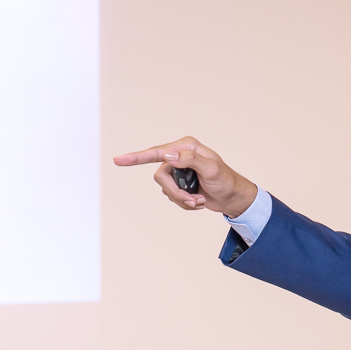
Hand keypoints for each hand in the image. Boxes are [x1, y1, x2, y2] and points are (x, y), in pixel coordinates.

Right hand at [113, 136, 258, 218]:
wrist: (232, 198)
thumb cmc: (225, 180)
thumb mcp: (211, 169)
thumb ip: (190, 159)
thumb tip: (168, 155)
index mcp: (186, 146)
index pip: (157, 152)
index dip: (136, 157)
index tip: (118, 160)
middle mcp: (179, 156)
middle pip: (160, 177)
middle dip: (175, 192)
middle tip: (192, 200)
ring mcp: (178, 170)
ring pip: (165, 189)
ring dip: (181, 199)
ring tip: (198, 201)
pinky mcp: (179, 183)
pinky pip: (171, 196)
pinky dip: (184, 203)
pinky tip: (198, 201)